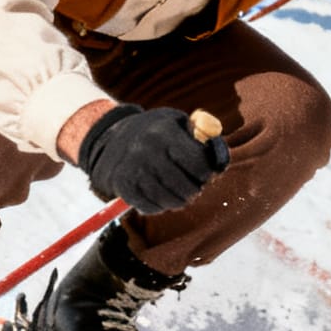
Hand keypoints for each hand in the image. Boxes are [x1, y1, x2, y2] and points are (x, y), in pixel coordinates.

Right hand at [76, 106, 229, 214]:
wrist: (111, 136)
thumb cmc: (157, 131)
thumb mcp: (179, 122)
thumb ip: (203, 136)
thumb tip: (219, 161)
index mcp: (163, 132)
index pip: (198, 162)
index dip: (209, 172)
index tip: (207, 173)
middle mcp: (145, 150)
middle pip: (186, 187)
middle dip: (196, 189)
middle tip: (196, 187)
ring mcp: (132, 169)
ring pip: (170, 201)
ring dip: (181, 201)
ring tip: (183, 194)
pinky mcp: (122, 186)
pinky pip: (150, 208)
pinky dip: (160, 206)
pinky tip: (162, 196)